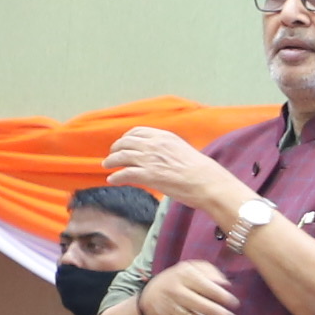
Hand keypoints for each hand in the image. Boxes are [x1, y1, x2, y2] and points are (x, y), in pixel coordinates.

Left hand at [106, 126, 244, 219]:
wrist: (207, 182)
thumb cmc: (202, 170)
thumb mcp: (183, 150)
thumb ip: (169, 149)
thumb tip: (162, 157)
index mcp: (164, 136)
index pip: (138, 132)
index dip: (126, 138)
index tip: (123, 144)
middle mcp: (154, 144)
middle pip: (126, 142)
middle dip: (116, 148)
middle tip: (112, 155)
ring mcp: (149, 159)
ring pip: (121, 156)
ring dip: (111, 161)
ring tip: (107, 166)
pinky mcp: (147, 175)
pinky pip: (124, 174)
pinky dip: (116, 177)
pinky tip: (112, 180)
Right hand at [138, 261, 242, 314]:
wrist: (152, 293)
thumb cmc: (181, 279)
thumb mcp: (193, 268)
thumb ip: (210, 272)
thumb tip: (225, 284)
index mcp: (184, 275)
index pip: (204, 285)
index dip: (220, 295)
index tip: (235, 304)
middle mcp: (175, 291)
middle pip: (196, 303)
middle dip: (216, 313)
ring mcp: (170, 306)